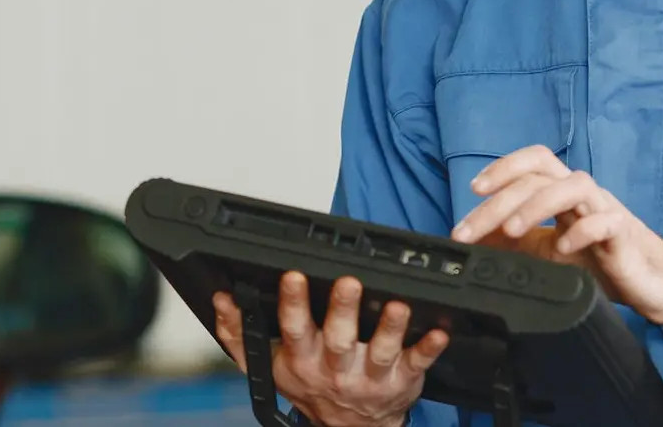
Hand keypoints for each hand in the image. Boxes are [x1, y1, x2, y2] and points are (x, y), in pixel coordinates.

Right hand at [211, 271, 448, 426]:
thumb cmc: (312, 386)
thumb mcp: (269, 365)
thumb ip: (240, 334)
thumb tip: (222, 300)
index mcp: (303, 358)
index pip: (294, 327)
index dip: (293, 302)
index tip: (294, 275)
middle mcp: (336, 367)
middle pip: (338, 337)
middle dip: (342, 308)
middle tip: (348, 281)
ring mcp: (371, 375)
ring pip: (380, 350)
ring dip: (389, 327)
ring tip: (397, 304)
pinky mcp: (402, 379)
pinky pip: (417, 363)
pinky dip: (429, 348)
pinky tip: (440, 331)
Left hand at [449, 145, 662, 326]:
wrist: (647, 283)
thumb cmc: (596, 260)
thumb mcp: (544, 250)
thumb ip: (512, 242)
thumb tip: (472, 239)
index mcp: (562, 192)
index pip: (534, 161)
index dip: (503, 167)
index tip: (473, 189)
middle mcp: (582, 193)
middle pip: (540, 177)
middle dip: (500, 201)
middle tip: (469, 231)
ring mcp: (604, 210)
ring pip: (573, 186)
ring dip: (536, 205)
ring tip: (512, 231)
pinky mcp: (623, 235)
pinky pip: (605, 222)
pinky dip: (581, 231)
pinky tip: (563, 248)